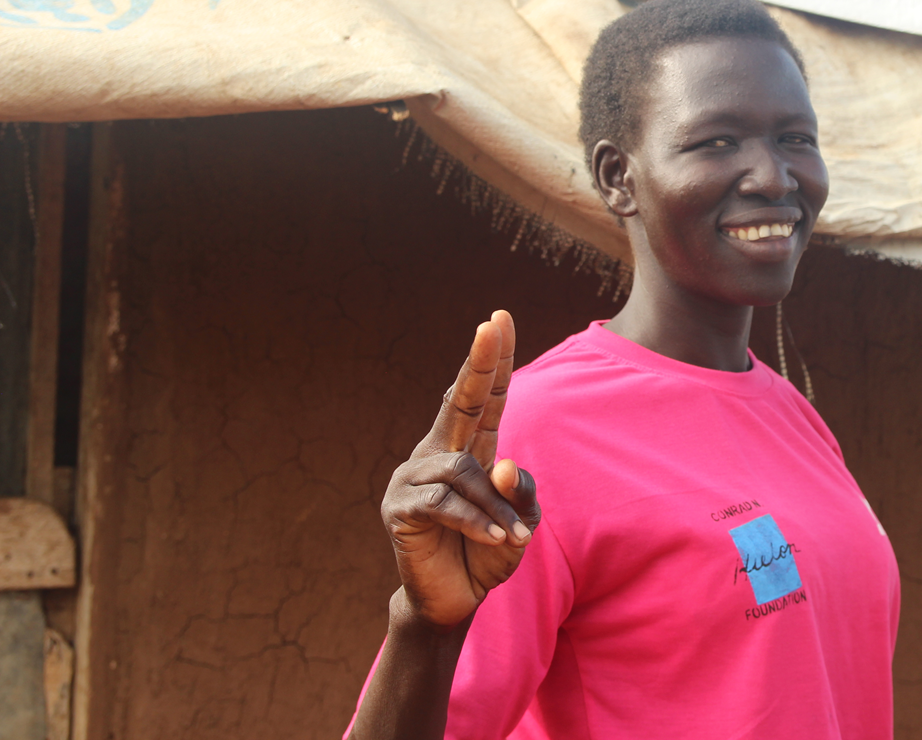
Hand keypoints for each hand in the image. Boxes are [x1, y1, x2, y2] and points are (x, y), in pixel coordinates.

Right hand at [380, 311, 540, 628]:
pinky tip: (495, 540)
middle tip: (491, 323)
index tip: (498, 319)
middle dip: (479, 361)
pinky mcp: (401, 507)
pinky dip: (477, 521)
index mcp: (470, 448)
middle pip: (461, 399)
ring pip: (464, 471)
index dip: (492, 360)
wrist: (455, 602)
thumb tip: (500, 463)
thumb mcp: (520, 522)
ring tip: (512, 538)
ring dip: (494, 508)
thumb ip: (519, 492)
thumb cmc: (488, 555)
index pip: (485, 396)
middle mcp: (438, 452)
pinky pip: (446, 503)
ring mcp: (414, 476)